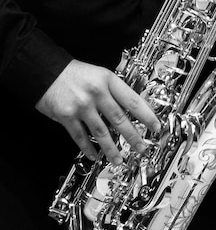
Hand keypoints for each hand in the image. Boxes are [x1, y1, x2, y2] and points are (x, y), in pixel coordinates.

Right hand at [35, 59, 160, 163]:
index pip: (132, 100)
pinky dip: (88, 148)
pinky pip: (80, 136)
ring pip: (101, 131)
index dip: (146, 115)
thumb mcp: (99, 74)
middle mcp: (96, 93)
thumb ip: (114, 89)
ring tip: (119, 160)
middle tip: (141, 148)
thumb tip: (133, 107)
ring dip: (111, 148)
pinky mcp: (66, 116)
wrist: (45, 70)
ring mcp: (81, 106)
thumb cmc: (74, 73)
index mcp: (107, 80)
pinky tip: (94, 156)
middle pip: (119, 119)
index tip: (155, 126)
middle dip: (132, 136)